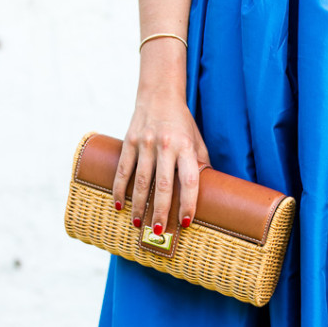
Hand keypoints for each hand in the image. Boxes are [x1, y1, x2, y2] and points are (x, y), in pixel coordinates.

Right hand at [112, 91, 210, 232]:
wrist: (159, 94)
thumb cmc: (182, 123)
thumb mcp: (197, 141)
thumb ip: (200, 165)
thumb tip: (208, 192)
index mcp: (185, 147)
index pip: (189, 180)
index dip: (188, 203)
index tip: (185, 222)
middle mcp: (165, 145)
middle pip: (163, 185)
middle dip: (160, 210)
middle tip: (158, 232)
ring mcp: (145, 143)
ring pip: (141, 180)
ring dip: (139, 205)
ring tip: (138, 224)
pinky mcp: (129, 141)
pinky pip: (123, 169)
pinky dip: (120, 189)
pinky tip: (119, 204)